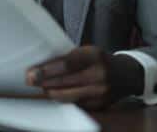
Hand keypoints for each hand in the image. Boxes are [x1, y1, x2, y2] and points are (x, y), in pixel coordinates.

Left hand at [26, 46, 143, 108]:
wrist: (126, 75)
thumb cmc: (100, 60)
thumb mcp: (88, 51)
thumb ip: (69, 57)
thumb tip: (42, 66)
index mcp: (94, 56)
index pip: (65, 64)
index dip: (46, 69)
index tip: (32, 71)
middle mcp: (99, 74)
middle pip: (64, 81)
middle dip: (43, 81)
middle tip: (30, 79)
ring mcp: (100, 92)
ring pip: (67, 95)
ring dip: (50, 91)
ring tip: (40, 86)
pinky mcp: (99, 105)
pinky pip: (74, 103)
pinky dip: (61, 98)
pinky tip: (54, 92)